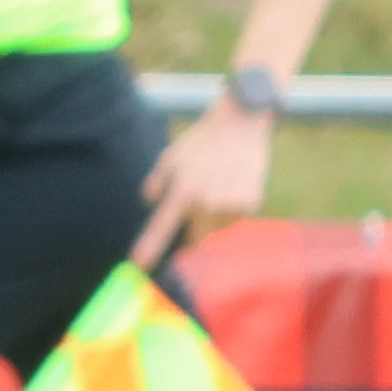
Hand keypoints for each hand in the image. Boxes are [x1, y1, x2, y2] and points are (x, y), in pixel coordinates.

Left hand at [133, 98, 274, 268]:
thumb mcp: (169, 158)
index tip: (140, 266)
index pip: (161, 229)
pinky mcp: (251, 203)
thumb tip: (153, 205)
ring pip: (217, 229)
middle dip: (190, 236)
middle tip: (192, 218)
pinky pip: (235, 218)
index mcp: (183, 192)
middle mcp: (207, 204)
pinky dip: (230, 210)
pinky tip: (231, 186)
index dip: (149, 250)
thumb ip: (155, 185)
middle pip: (195, 240)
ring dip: (212, 220)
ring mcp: (232, 206)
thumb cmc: (200, 141)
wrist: (241, 124)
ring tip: (216, 190)